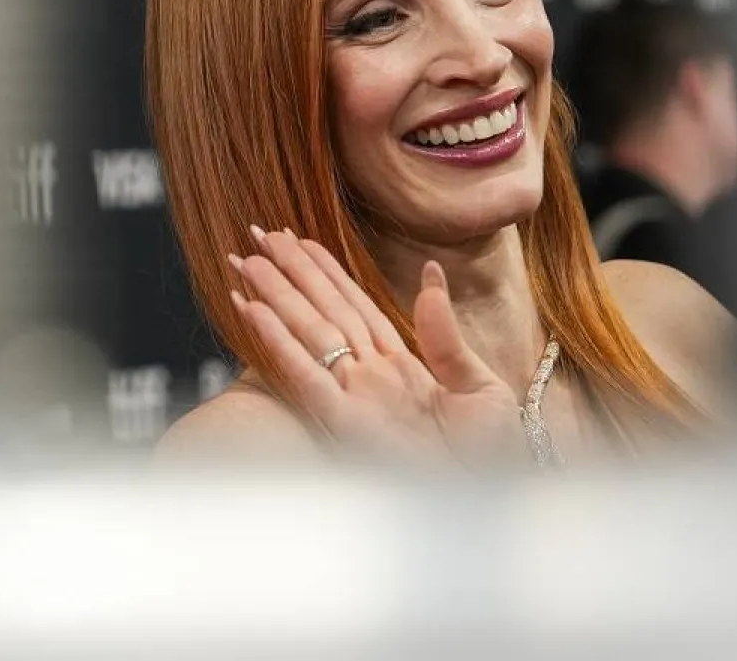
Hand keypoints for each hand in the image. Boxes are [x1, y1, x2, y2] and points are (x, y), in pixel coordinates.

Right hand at [227, 228, 525, 467]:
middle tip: (256, 236)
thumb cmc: (489, 456)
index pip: (353, 306)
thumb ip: (444, 332)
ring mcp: (353, 398)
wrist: (491, 499)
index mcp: (401, 366)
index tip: (296, 240)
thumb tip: (431, 273)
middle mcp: (370, 378)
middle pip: (322, 312)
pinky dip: (275, 342)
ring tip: (245, 260)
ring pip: (306, 333)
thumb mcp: (478, 384)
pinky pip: (302, 374)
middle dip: (289, 274)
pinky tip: (252, 311)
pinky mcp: (342, 422)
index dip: (324, 271)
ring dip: (274, 295)